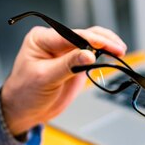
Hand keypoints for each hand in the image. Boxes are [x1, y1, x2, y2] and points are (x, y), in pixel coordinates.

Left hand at [0, 25, 126, 135]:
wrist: (24, 110)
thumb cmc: (25, 93)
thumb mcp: (45, 78)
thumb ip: (68, 65)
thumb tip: (89, 54)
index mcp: (41, 39)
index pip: (71, 34)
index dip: (91, 39)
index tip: (106, 46)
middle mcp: (54, 41)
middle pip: (84, 34)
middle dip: (103, 41)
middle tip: (119, 50)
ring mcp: (66, 51)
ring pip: (91, 41)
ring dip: (107, 45)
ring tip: (120, 51)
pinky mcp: (75, 62)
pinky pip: (92, 53)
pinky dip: (104, 54)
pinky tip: (114, 55)